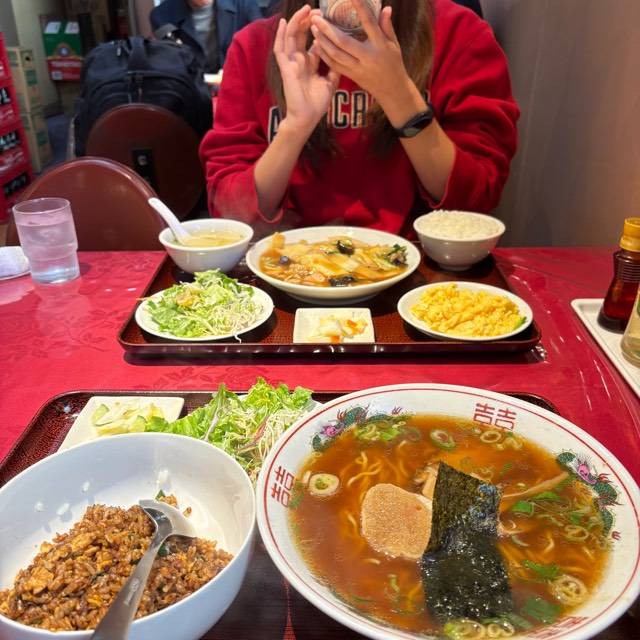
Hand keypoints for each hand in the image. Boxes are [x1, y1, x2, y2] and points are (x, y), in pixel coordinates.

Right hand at [273, 6, 340, 135]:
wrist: (307, 118)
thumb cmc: (317, 104)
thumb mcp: (330, 82)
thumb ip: (334, 68)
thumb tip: (343, 54)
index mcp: (310, 64)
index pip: (314, 42)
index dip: (320, 30)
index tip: (328, 18)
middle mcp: (300, 61)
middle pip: (302, 36)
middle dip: (308, 21)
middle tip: (317, 10)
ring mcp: (291, 63)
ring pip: (291, 38)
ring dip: (297, 23)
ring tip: (304, 10)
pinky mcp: (285, 68)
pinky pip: (280, 49)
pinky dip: (281, 35)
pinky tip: (285, 22)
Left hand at [310, 0, 415, 108]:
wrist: (392, 90)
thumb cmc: (394, 64)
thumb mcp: (394, 44)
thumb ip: (387, 26)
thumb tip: (385, 8)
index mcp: (380, 45)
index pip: (368, 23)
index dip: (360, 8)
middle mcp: (367, 57)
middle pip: (343, 41)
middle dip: (328, 29)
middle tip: (316, 18)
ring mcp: (358, 68)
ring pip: (336, 54)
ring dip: (323, 41)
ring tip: (313, 29)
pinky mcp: (351, 76)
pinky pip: (335, 65)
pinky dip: (325, 55)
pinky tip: (317, 45)